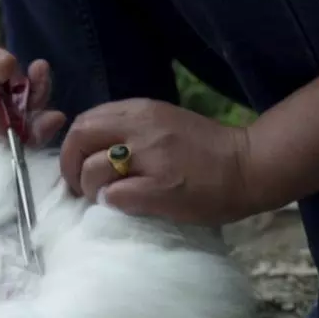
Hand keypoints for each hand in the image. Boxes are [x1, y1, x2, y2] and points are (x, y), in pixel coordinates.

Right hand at [0, 0, 64, 148]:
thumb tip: (9, 67)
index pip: (10, 144)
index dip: (37, 132)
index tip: (56, 114)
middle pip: (18, 137)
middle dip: (37, 106)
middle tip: (41, 71)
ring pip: (15, 126)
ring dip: (30, 98)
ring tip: (37, 67)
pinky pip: (7, 119)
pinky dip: (18, 99)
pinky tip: (18, 76)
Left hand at [58, 99, 260, 225]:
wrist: (249, 166)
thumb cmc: (207, 152)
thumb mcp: (163, 126)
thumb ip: (130, 131)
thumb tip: (94, 152)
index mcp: (141, 111)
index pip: (85, 120)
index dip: (74, 147)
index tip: (80, 166)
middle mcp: (142, 127)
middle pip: (80, 137)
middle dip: (70, 166)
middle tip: (80, 188)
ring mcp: (152, 157)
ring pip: (93, 168)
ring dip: (90, 189)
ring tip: (104, 200)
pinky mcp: (161, 188)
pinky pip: (115, 196)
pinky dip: (111, 203)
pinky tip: (125, 207)